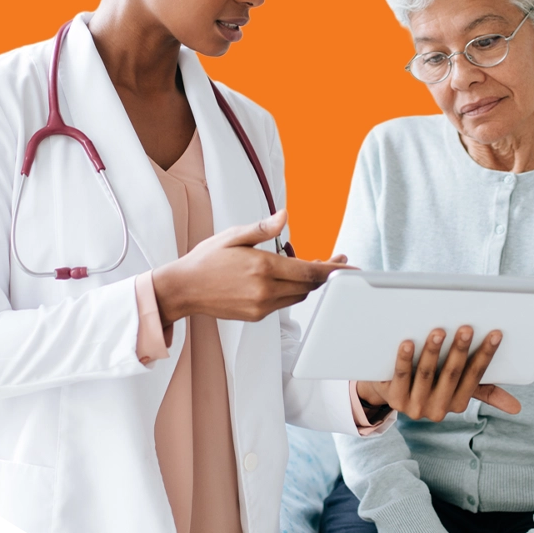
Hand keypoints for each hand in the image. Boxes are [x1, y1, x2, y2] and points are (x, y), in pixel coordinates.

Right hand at [152, 209, 341, 324]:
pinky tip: (288, 278)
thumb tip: (284, 216)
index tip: (349, 266)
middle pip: (308, 286)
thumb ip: (262, 229)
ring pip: (298, 296)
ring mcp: (261, 305)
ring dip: (309, 283)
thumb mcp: (233, 236)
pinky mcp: (257, 315)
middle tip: (335, 260)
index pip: (309, 271)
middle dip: (325, 274)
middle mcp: (265, 290)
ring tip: (312, 266)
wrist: (184, 289)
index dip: (333, 270)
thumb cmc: (206, 260)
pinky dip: (292, 291)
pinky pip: (284, 303)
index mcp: (262, 268)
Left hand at [357, 325, 521, 418]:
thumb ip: (484, 393)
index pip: (475, 377)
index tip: (495, 333)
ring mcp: (415, 406)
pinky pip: (401, 376)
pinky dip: (405, 359)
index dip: (485, 355)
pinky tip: (408, 342)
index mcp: (457, 404)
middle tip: (466, 327)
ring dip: (433, 352)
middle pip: (451, 375)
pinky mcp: (394, 398)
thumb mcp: (457, 388)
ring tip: (438, 330)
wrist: (389, 391)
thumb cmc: (431, 383)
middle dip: (460, 350)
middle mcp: (438, 409)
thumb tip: (517, 408)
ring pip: (426, 375)